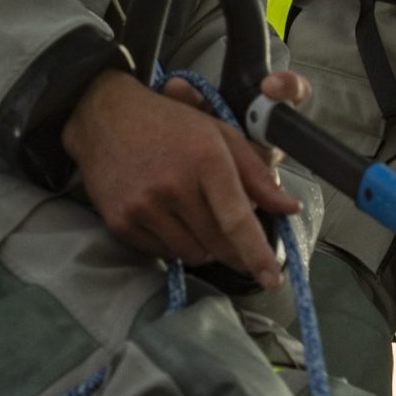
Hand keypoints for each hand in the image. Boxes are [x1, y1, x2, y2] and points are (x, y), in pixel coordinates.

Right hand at [62, 70, 306, 290]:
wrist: (104, 117)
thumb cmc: (170, 125)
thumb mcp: (220, 136)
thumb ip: (256, 175)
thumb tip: (291, 208)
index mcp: (205, 160)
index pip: (237, 220)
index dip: (257, 254)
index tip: (273, 279)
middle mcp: (174, 186)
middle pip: (217, 244)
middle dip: (232, 247)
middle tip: (229, 231)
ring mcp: (144, 207)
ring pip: (191, 254)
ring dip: (202, 245)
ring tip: (191, 214)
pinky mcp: (122, 222)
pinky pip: (162, 253)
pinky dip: (173, 243)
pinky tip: (165, 215)